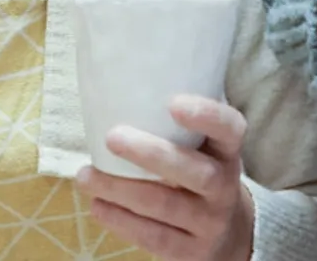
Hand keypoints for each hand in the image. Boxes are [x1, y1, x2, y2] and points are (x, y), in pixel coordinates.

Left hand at [77, 97, 253, 260]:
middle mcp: (224, 188)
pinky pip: (153, 236)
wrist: (232, 236)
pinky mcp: (190, 253)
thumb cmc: (203, 172)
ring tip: (84, 175)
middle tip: (112, 137)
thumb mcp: (206, 147)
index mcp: (228, 152)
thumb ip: (184, 119)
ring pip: (164, 206)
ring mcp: (209, 223)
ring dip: (119, 189)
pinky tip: (97, 205)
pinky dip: (121, 220)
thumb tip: (130, 73)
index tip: (172, 102)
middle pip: (194, 172)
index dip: (206, 115)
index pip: (230, 129)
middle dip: (151, 154)